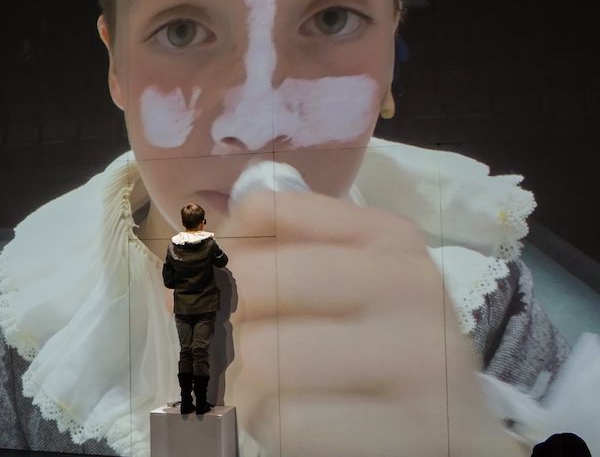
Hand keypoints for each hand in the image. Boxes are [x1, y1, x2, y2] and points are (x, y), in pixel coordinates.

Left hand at [216, 191, 523, 455]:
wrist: (454, 431)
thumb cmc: (378, 349)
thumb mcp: (341, 285)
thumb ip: (273, 256)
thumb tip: (188, 263)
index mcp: (384, 236)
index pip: (262, 211)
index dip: (219, 255)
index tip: (223, 289)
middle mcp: (406, 282)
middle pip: (252, 281)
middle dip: (225, 322)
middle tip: (237, 348)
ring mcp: (415, 356)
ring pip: (262, 356)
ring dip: (246, 383)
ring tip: (276, 391)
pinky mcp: (410, 426)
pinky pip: (287, 420)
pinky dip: (273, 426)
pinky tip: (302, 423)